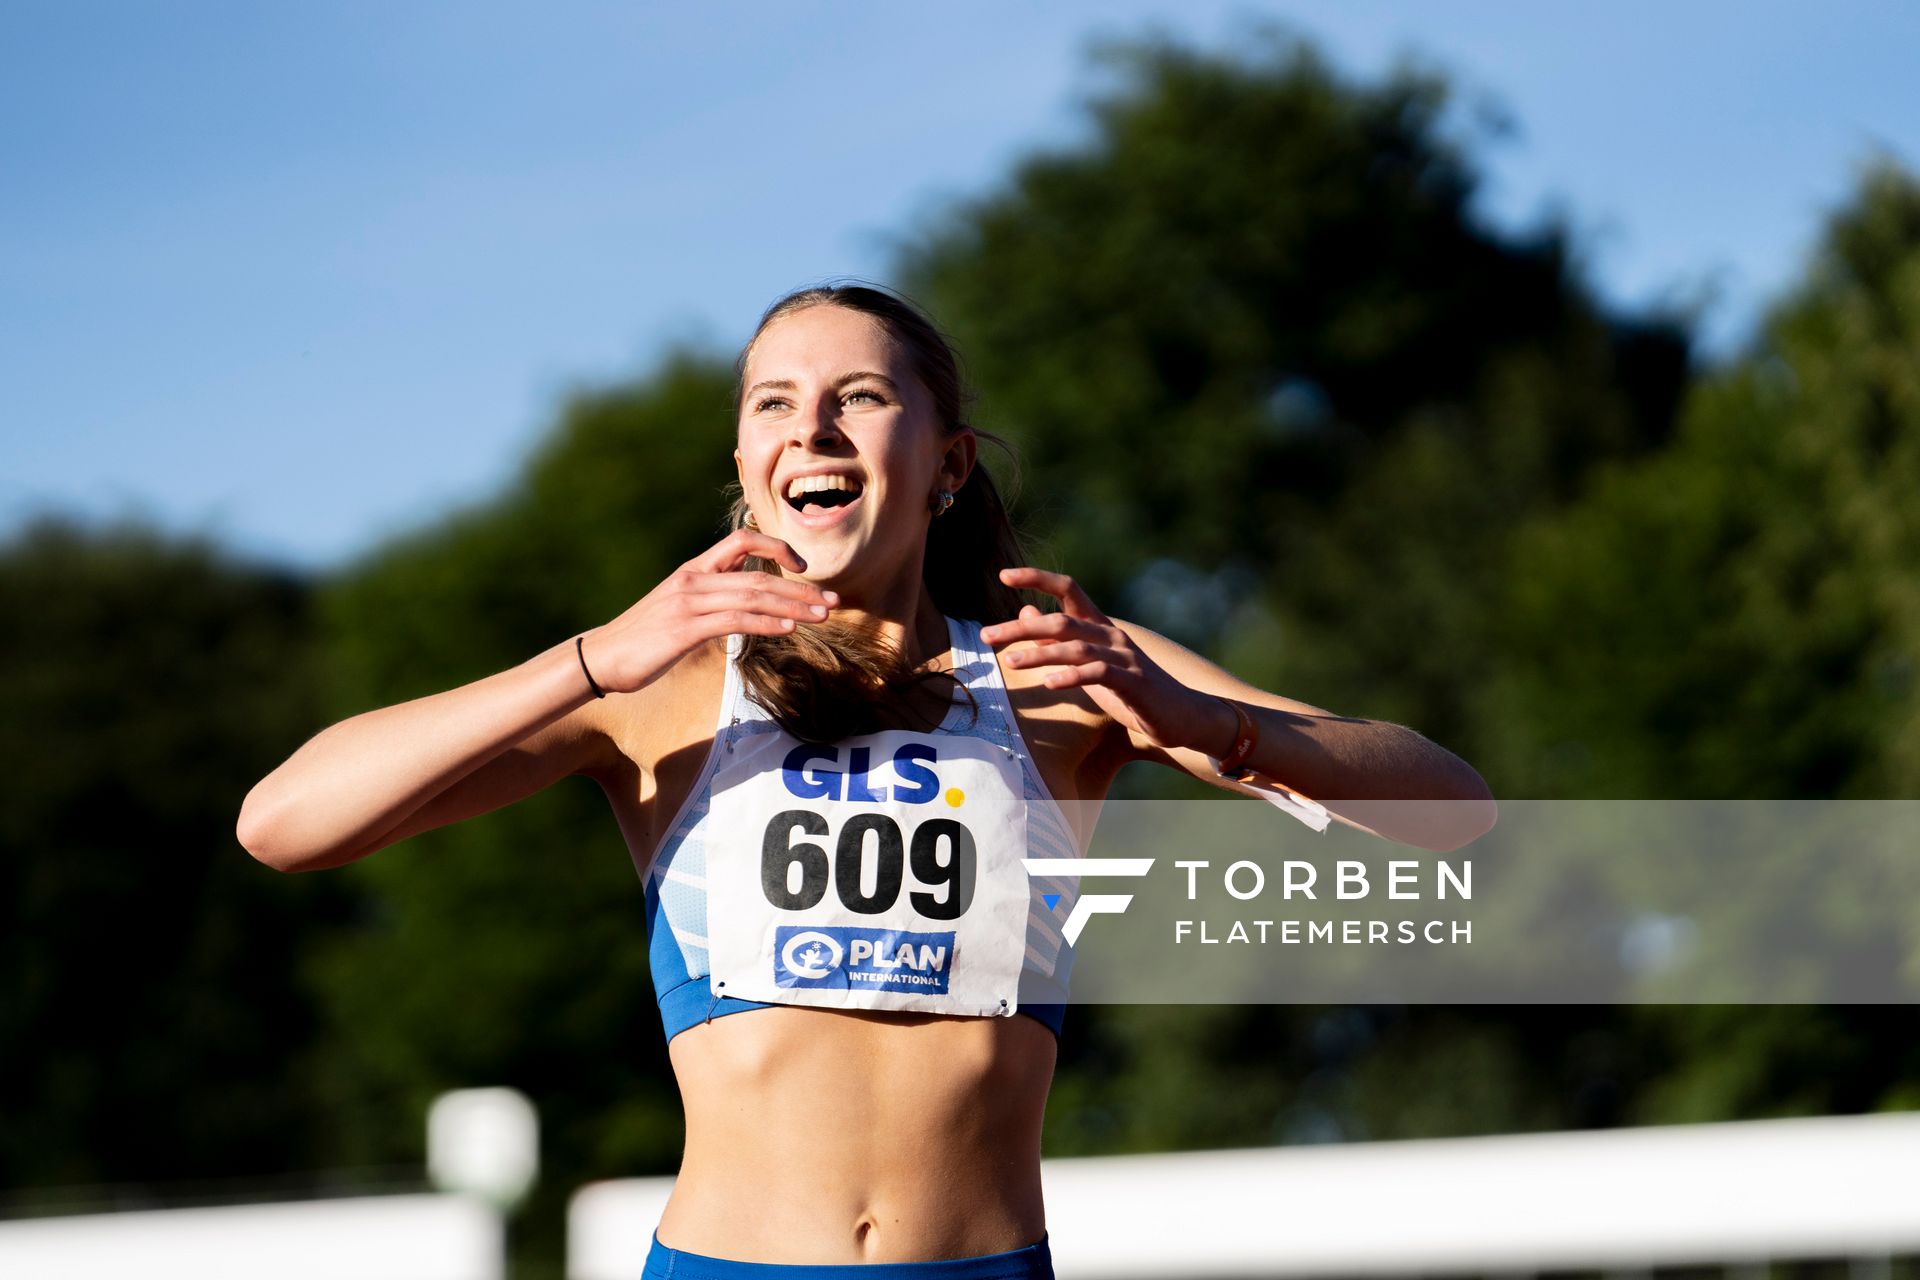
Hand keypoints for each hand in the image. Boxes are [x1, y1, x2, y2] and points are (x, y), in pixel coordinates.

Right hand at [579, 528, 836, 694]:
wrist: (602, 657)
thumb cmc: (643, 639)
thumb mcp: (680, 611)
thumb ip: (711, 602)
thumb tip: (744, 609)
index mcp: (694, 570)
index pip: (742, 540)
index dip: (777, 547)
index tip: (804, 567)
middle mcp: (694, 579)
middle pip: (758, 574)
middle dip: (801, 588)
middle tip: (834, 601)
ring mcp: (689, 602)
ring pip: (752, 595)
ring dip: (793, 606)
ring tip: (823, 616)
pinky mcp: (685, 628)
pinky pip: (734, 620)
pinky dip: (766, 623)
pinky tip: (790, 629)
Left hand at [981, 567, 1222, 753]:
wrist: (1182, 716)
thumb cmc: (1132, 690)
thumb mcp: (1090, 662)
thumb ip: (1059, 638)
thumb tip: (1025, 611)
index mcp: (1099, 625)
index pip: (1067, 589)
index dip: (1037, 577)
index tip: (1004, 575)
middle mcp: (1111, 634)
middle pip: (1061, 620)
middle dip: (1020, 627)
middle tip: (986, 635)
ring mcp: (1124, 656)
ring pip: (1076, 646)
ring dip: (1040, 653)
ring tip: (1011, 661)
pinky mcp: (1134, 682)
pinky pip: (1099, 674)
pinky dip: (1072, 676)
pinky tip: (1050, 682)